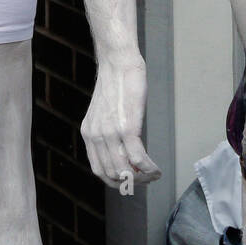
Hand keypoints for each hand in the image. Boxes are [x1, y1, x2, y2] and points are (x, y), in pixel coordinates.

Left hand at [81, 53, 160, 187]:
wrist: (118, 62)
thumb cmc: (116, 83)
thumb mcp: (103, 111)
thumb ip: (106, 131)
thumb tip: (122, 150)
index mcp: (89, 133)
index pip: (99, 170)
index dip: (116, 181)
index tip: (130, 181)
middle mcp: (96, 136)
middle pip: (113, 174)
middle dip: (132, 182)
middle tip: (147, 180)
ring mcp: (110, 133)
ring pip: (125, 170)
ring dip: (142, 178)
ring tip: (153, 175)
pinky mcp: (127, 127)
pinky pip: (138, 158)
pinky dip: (149, 169)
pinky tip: (156, 169)